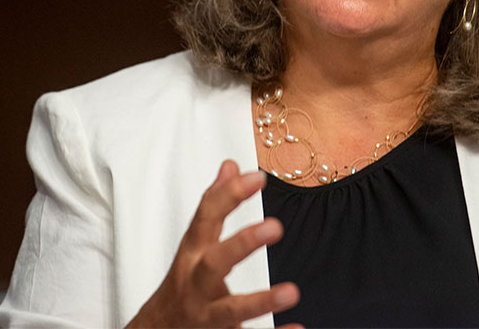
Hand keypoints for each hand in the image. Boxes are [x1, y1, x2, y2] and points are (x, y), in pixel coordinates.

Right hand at [127, 160, 300, 327]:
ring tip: (291, 292)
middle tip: (275, 226)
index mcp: (192, 256)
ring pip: (231, 311)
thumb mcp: (194, 244)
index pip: (206, 219)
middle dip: (242, 245)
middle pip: (214, 264)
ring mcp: (207, 316)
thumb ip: (214, 207)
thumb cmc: (181, 285)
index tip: (257, 177)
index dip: (229, 196)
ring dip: (261, 301)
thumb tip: (230, 166)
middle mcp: (196, 285)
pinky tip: (297, 328)